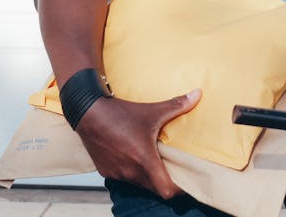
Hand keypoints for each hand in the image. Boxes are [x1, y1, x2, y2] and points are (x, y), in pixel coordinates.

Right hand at [74, 89, 200, 198]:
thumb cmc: (120, 113)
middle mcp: (130, 172)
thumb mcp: (152, 110)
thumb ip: (177, 105)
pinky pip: (124, 178)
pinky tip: (135, 157)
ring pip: (139, 184)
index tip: (186, 180)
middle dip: (166, 181)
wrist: (87, 112)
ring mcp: (116, 173)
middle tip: (175, 169)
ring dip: (149, 177)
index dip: (179, 189)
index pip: (166, 190)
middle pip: (155, 188)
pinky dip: (132, 172)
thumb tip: (198, 94)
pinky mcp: (105, 171)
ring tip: (156, 162)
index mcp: (144, 161)